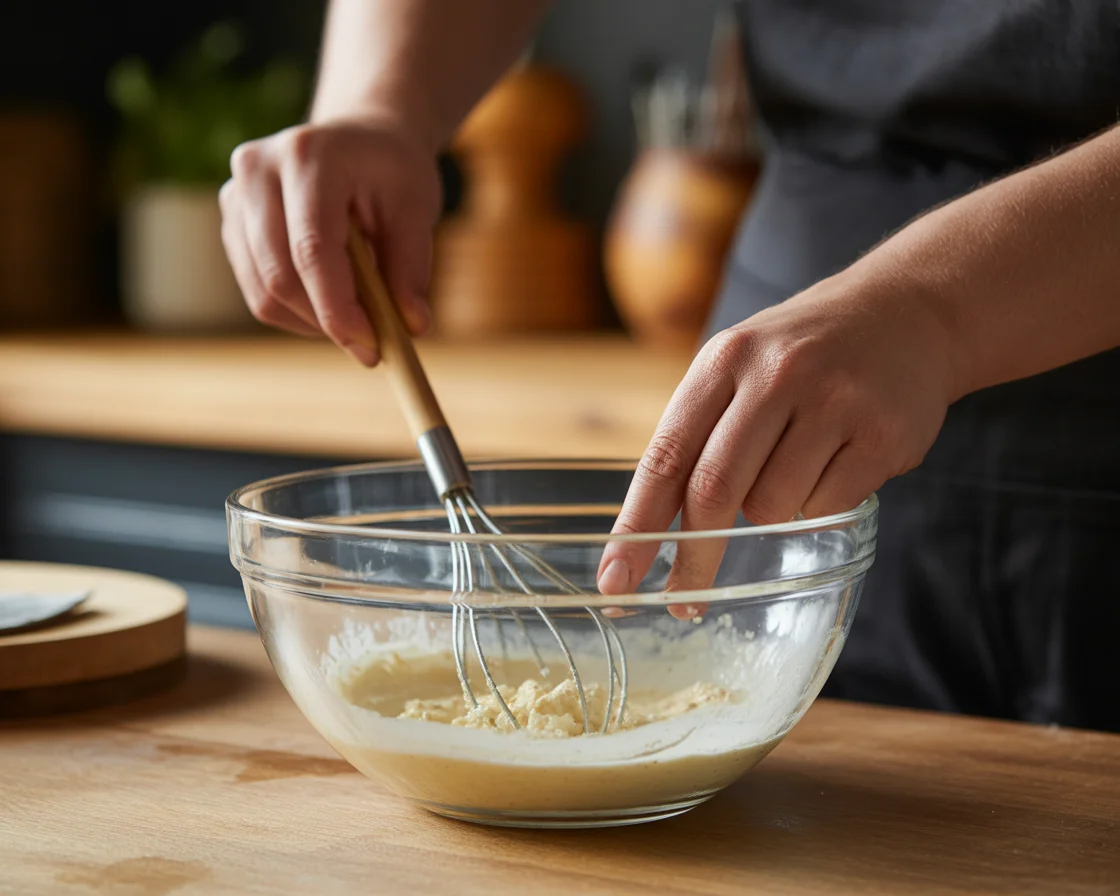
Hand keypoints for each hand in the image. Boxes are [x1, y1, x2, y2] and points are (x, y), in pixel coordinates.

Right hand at [219, 118, 441, 364]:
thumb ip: (411, 268)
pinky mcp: (231, 223)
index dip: (338, 308)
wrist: (360, 140)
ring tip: (357, 313)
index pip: (312, 249)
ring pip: (263, 292)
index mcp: (308, 156)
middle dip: (327, 322)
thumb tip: (412, 327)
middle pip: (280, 276)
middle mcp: (257, 169)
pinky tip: (329, 297)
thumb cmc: (392, 173)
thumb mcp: (416, 209)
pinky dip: (296, 312)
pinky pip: (257, 290)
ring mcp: (234, 195)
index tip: (371, 348)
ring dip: (312, 321)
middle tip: (371, 345)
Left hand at [597, 267, 959, 614]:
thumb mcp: (739, 365)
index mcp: (724, 361)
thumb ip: (698, 432)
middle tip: (683, 600)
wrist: (908, 312)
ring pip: (772, 506)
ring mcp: (833, 403)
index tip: (616, 581)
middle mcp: (775, 375)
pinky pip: (826, 508)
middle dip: (693, 557)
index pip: (665, 458)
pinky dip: (818, 506)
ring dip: (770, 512)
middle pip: (713, 492)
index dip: (636, 527)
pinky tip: (837, 464)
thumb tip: (649, 529)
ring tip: (796, 466)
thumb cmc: (803, 354)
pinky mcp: (883, 435)